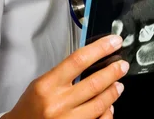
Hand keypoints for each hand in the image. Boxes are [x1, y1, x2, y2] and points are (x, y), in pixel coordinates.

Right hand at [2, 34, 128, 118]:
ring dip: (112, 92)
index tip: (113, 42)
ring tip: (119, 84)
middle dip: (112, 72)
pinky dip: (107, 114)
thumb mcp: (40, 84)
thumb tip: (90, 64)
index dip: (99, 49)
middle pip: (94, 83)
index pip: (78, 60)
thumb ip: (63, 75)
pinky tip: (109, 107)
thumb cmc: (30, 107)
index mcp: (47, 85)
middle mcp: (58, 103)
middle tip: (123, 65)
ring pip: (99, 105)